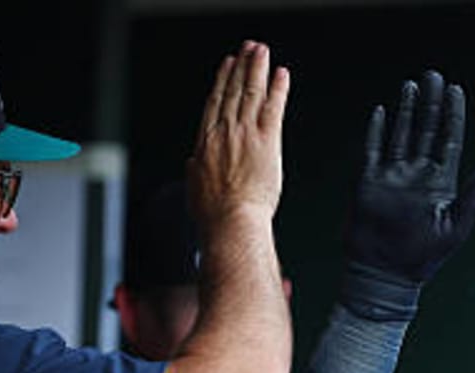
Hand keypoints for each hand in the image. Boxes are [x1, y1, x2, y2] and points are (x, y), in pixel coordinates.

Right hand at [188, 41, 288, 233]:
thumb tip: (193, 165)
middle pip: (232, 91)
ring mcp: (245, 133)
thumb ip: (195, 170)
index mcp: (205, 142)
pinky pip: (273, 106)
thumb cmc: (214, 213)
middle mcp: (224, 131)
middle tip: (247, 49)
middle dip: (240, 67)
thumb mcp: (194, 187)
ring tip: (262, 52)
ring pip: (250, 92)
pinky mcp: (266, 140)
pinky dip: (278, 88)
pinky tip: (281, 74)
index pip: (214, 103)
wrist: (231, 220)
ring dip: (257, 68)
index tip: (226, 66)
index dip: (221, 81)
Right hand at [342, 71, 474, 320]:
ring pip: (401, 134)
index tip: (455, 91)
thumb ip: (473, 199)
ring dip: (406, 109)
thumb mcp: (455, 230)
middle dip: (431, 103)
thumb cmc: (423, 260)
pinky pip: (373, 149)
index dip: (453, 115)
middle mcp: (418, 176)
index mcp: (442, 184)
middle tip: (434, 76)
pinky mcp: (370, 182)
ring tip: (412, 85)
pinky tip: (382, 110)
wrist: (385, 276)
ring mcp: (393, 177)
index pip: (449, 141)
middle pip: (426, 130)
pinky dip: (377, 130)